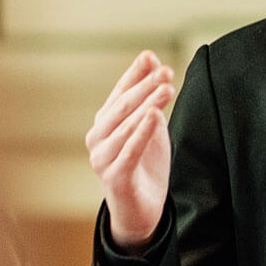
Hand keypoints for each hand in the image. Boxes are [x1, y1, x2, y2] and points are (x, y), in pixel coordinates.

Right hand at [85, 50, 174, 250]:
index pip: (119, 93)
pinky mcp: (115, 177)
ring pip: (125, 127)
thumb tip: (155, 63)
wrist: (141, 209)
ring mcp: (103, 158)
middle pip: (122, 107)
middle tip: (166, 72)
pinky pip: (129, 151)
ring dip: (147, 106)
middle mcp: (98, 138)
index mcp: (105, 123)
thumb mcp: (151, 128)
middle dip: (144, 87)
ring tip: (166, 89)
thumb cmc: (144, 164)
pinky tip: (156, 116)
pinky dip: (142, 133)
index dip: (134, 75)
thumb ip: (151, 100)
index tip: (151, 57)